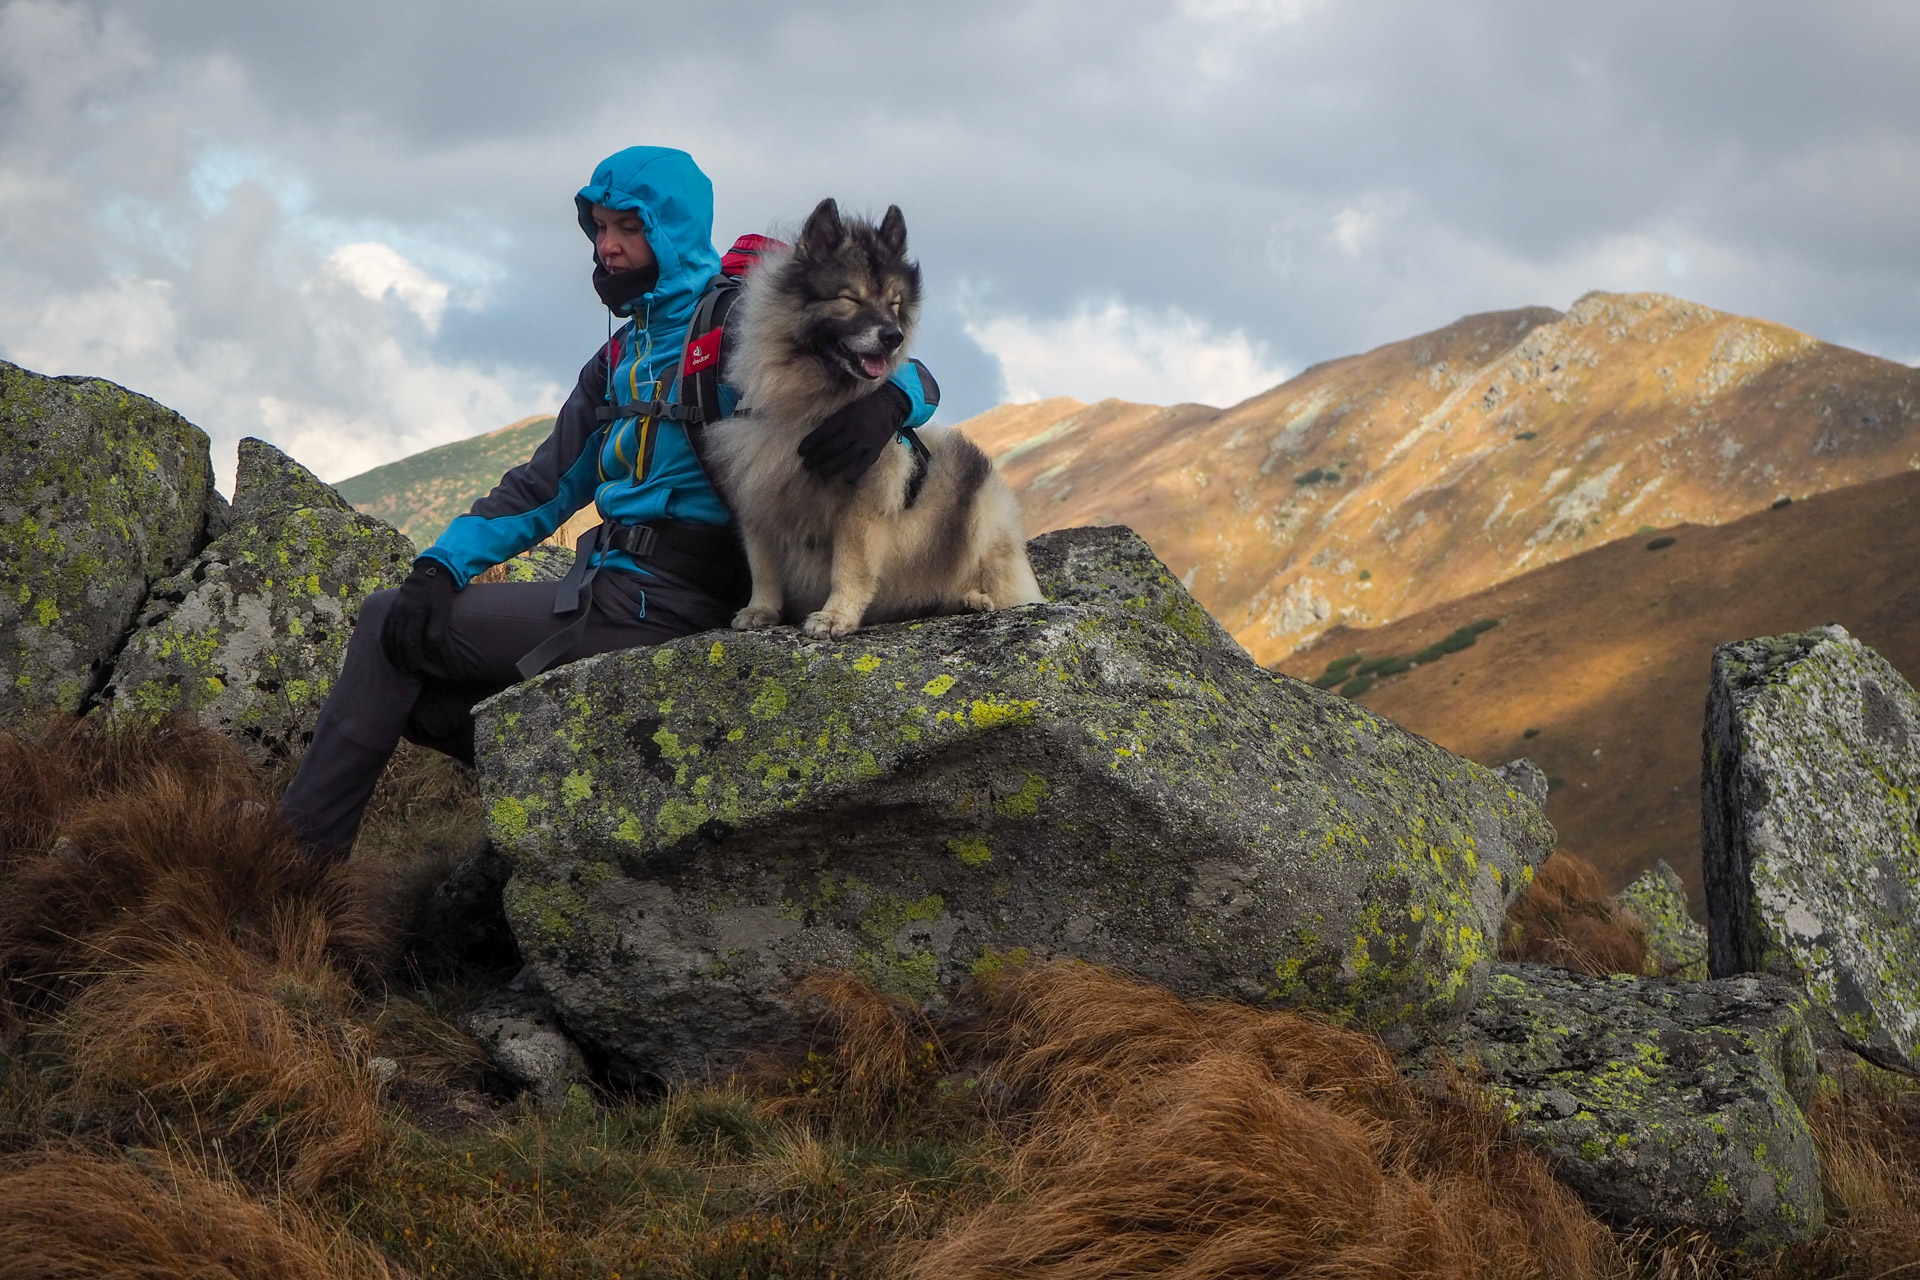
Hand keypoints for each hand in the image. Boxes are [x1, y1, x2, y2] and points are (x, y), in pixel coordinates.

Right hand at [380, 558, 455, 674]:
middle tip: (406, 672)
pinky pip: (385, 626)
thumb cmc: (441, 593)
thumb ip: (437, 628)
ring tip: (397, 665)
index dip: (412, 657)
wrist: (431, 570)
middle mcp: (400, 612)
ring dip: (391, 652)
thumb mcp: (443, 610)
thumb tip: (430, 647)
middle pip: (396, 641)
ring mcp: (394, 609)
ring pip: (388, 635)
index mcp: (413, 613)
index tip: (415, 669)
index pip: (409, 641)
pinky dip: (386, 640)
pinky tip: (388, 649)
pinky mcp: (392, 607)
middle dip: (401, 658)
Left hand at [798, 382, 910, 482]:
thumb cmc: (864, 406)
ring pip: (844, 457)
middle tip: (807, 465)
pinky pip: (864, 464)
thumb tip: (816, 435)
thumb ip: (834, 420)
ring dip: (830, 467)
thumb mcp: (847, 407)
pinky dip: (855, 472)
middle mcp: (854, 429)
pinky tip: (847, 479)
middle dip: (817, 458)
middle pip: (831, 447)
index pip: (823, 433)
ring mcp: (865, 441)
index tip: (801, 452)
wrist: (890, 404)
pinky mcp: (875, 449)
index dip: (810, 443)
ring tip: (820, 473)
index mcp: (844, 417)